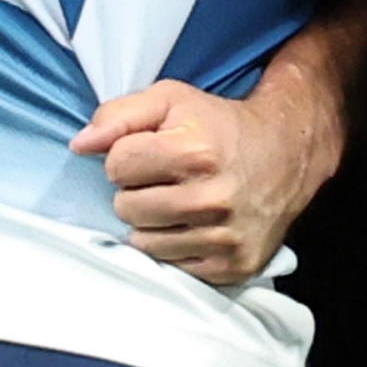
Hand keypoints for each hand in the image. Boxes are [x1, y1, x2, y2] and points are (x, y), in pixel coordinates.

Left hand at [78, 76, 336, 284]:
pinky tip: (194, 223)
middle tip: (166, 178)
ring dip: (152, 223)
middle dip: (137, 191)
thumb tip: (79, 145)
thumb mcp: (171, 100)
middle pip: (125, 208)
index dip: (128, 156)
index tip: (152, 152)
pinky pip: (171, 265)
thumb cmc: (219, 125)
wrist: (287, 153)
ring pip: (143, 243)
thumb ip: (119, 115)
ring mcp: (223, 237)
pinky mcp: (231, 265)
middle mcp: (210, 198)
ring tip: (179, 201)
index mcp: (194, 152)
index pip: (116, 166)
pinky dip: (175, 246)